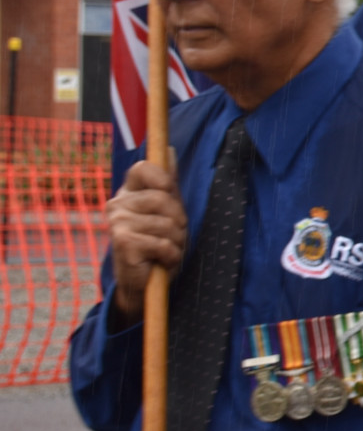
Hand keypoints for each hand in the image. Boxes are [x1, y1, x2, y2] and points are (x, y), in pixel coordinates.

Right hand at [106, 156, 185, 327]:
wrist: (141, 280)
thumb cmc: (157, 241)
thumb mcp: (166, 209)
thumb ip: (167, 182)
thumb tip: (168, 149)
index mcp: (128, 192)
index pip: (142, 167)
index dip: (162, 177)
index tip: (170, 190)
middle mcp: (118, 204)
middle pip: (163, 198)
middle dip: (178, 220)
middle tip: (172, 234)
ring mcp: (117, 223)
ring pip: (167, 224)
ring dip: (176, 241)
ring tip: (165, 249)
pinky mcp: (123, 242)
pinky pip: (164, 244)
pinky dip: (171, 255)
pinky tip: (160, 261)